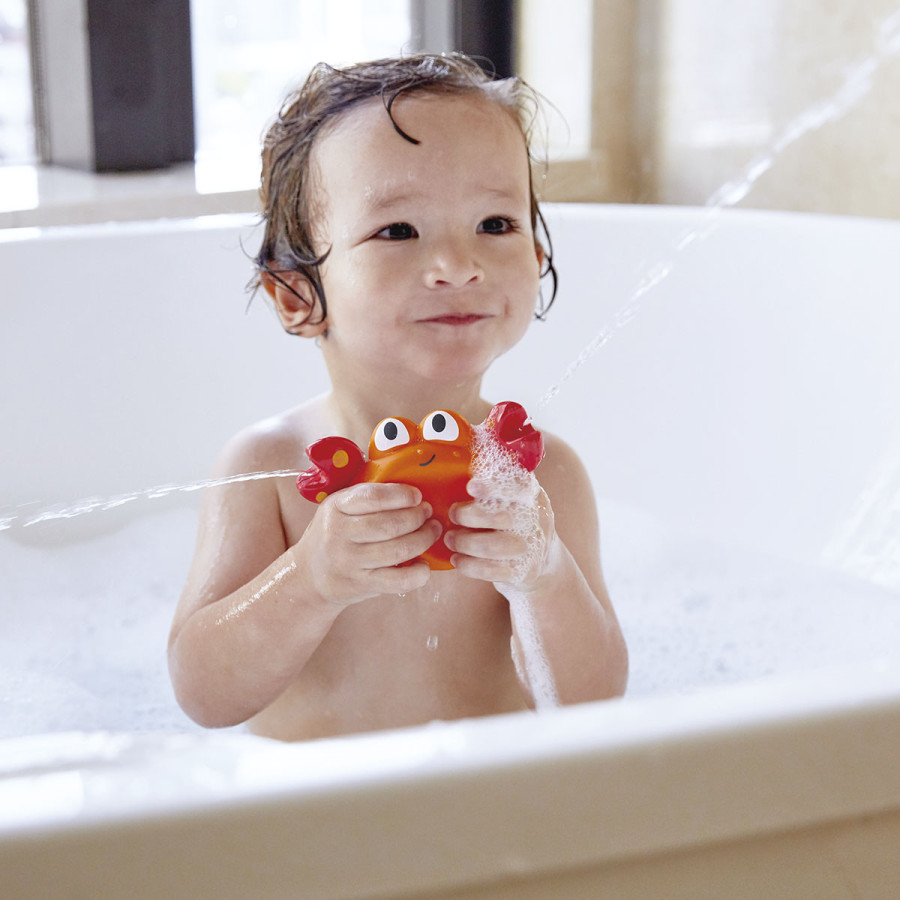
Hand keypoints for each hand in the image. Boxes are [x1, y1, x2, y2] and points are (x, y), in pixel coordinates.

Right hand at [299, 482, 438, 605]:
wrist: (309, 574)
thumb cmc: (334, 534)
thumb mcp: (339, 508)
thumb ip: (366, 498)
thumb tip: (412, 492)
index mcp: (336, 507)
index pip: (373, 497)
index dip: (401, 495)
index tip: (418, 496)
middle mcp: (339, 534)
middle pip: (390, 525)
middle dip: (417, 517)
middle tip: (428, 514)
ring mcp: (349, 562)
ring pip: (397, 550)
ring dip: (423, 539)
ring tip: (432, 532)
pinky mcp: (360, 585)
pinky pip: (397, 581)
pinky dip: (417, 574)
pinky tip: (423, 566)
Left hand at [444, 473, 558, 588]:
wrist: (543, 560)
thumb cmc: (515, 522)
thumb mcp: (513, 499)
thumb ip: (495, 484)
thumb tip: (463, 464)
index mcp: (532, 495)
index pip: (519, 485)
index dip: (494, 486)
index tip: (472, 487)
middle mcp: (537, 518)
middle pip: (502, 516)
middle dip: (469, 516)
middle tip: (452, 515)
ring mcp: (534, 546)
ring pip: (494, 546)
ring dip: (465, 542)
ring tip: (450, 539)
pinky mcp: (525, 571)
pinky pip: (493, 571)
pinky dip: (469, 566)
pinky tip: (457, 560)